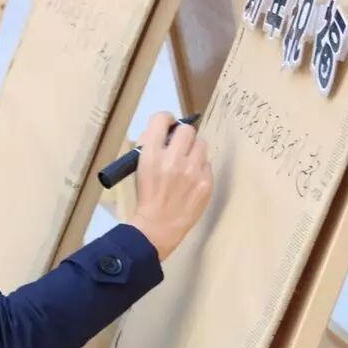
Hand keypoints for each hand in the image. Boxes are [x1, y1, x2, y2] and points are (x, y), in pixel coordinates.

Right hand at [127, 111, 213, 260]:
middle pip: (187, 129)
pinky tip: (192, 180)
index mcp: (151, 155)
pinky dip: (200, 168)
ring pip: (201, 144)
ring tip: (187, 164)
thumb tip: (165, 133)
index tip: (167, 126)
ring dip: (194, 150)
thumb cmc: (147, 197)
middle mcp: (173, 159)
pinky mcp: (206, 182)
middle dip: (183, 136)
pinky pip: (207, 164)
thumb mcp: (140, 169)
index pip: (161, 119)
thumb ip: (151, 148)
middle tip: (179, 146)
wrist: (158, 227)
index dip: (165, 120)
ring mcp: (192, 171)